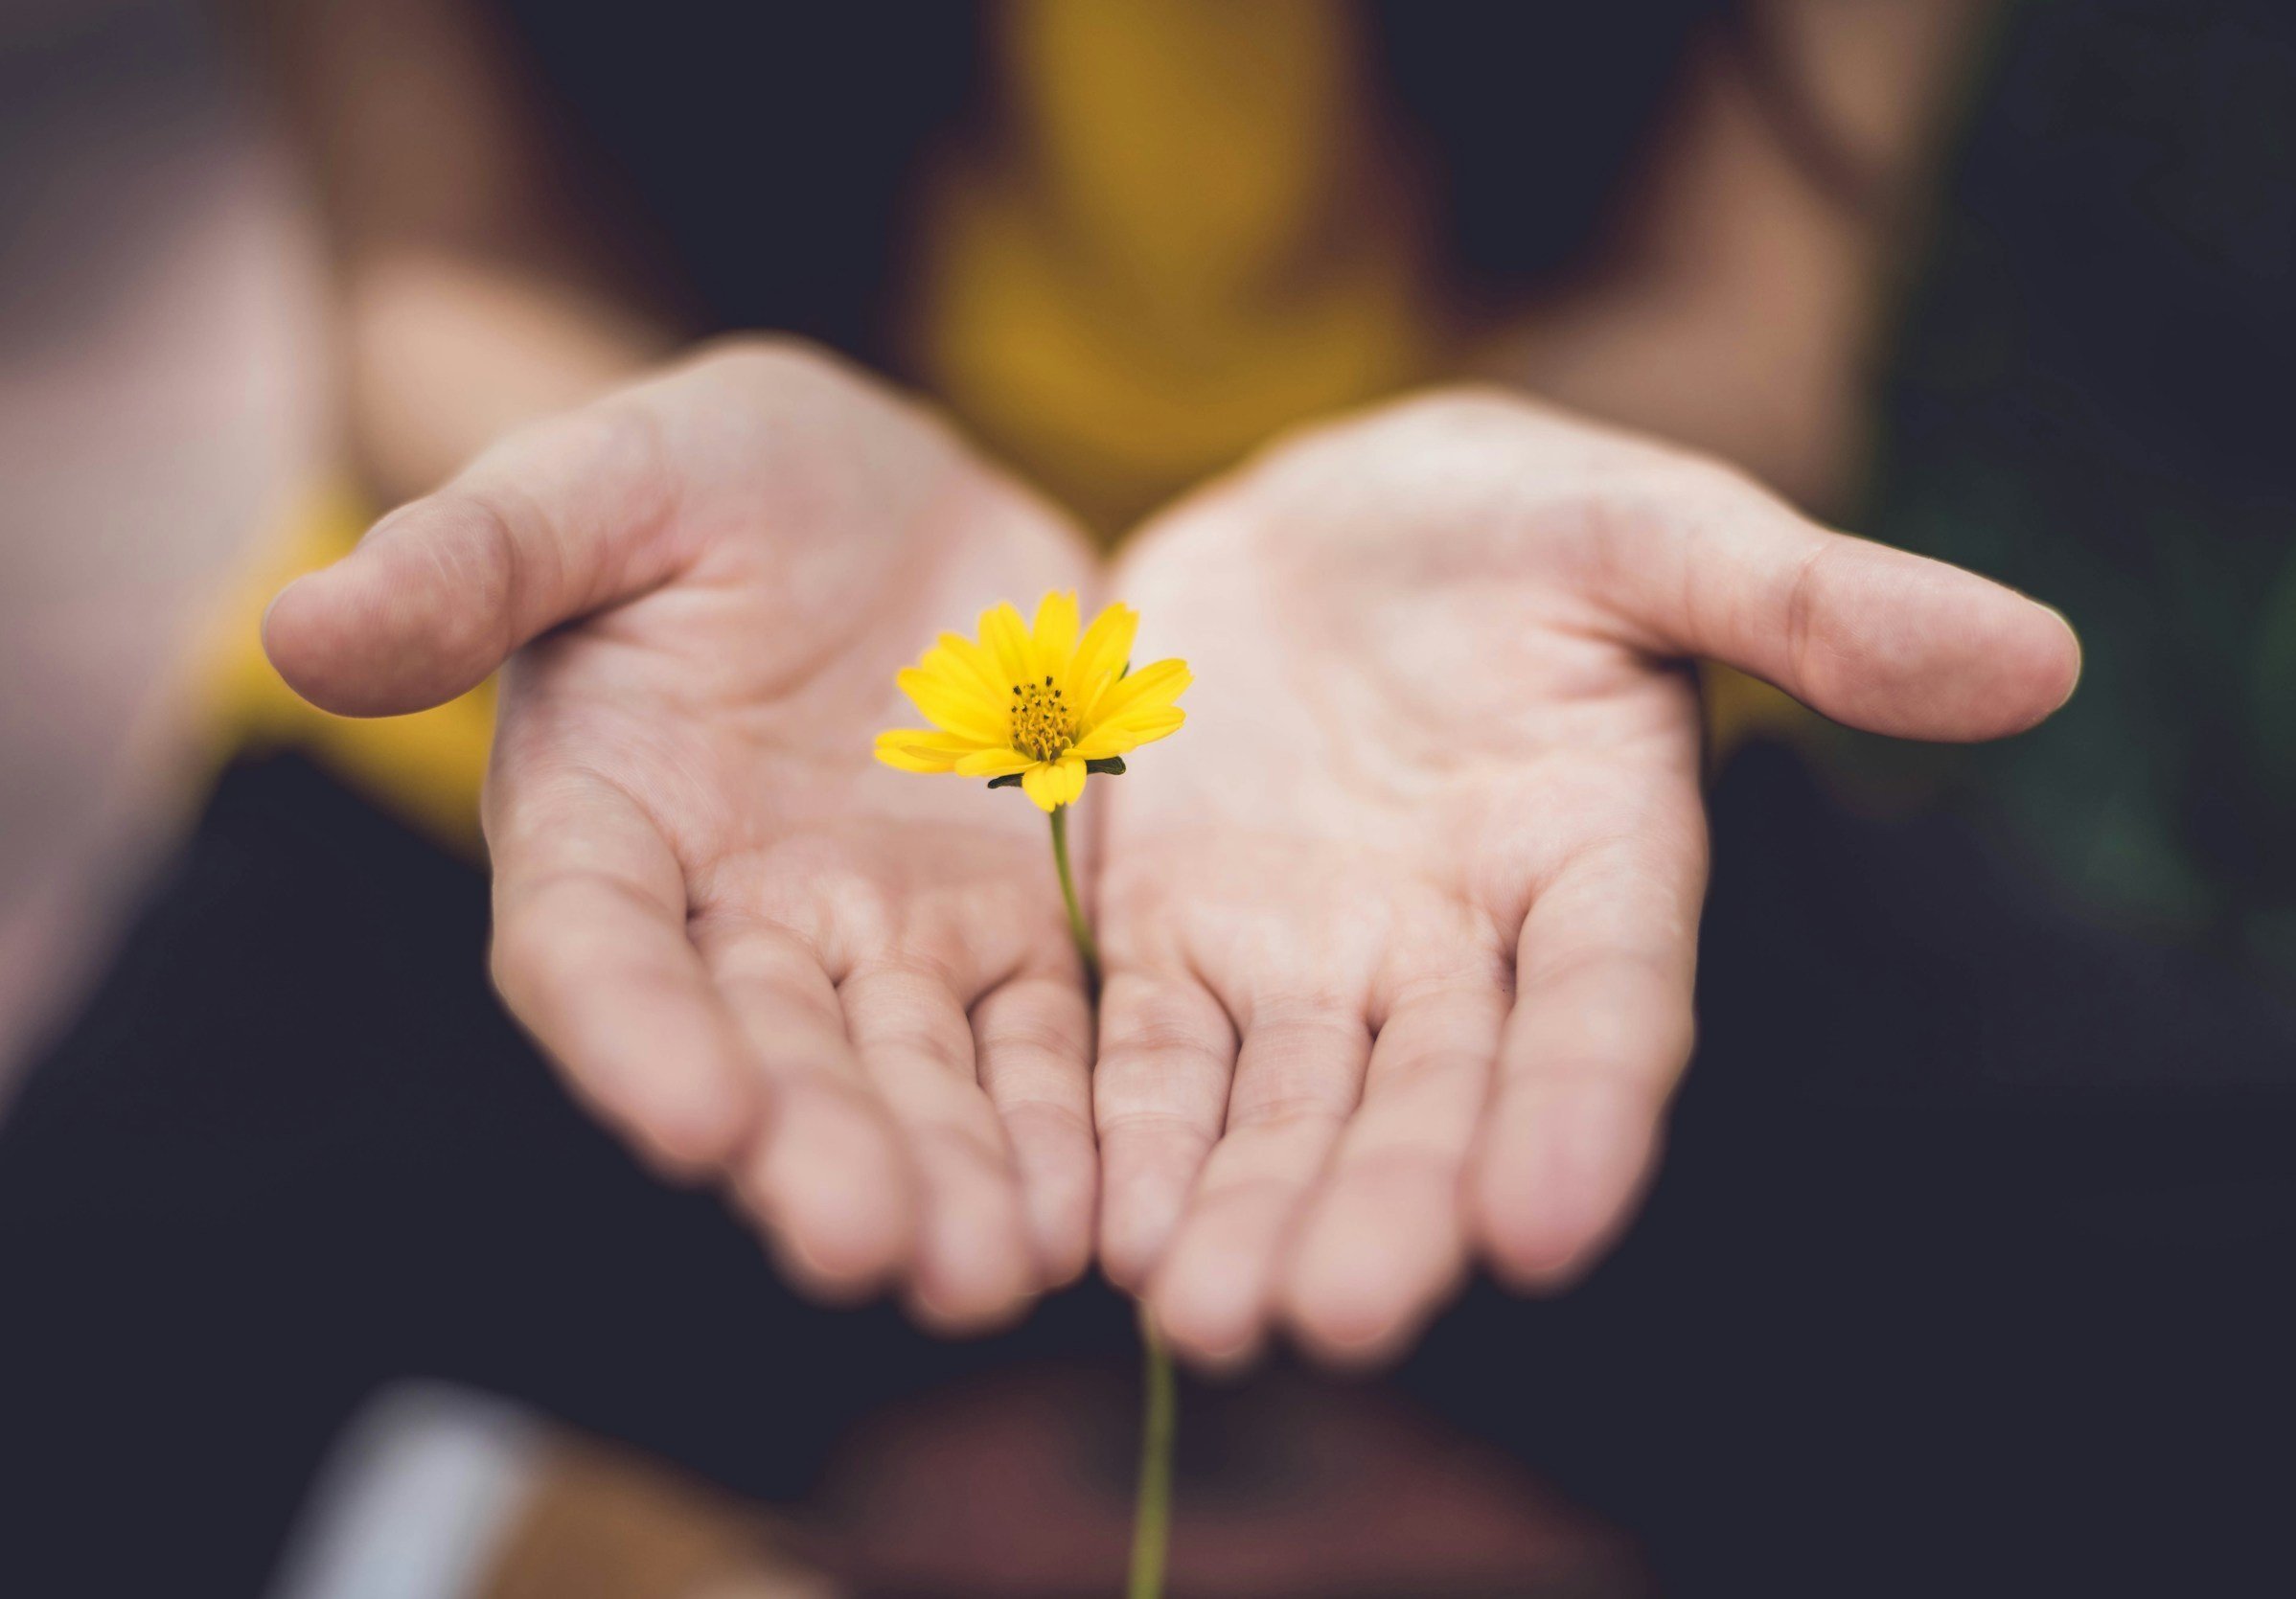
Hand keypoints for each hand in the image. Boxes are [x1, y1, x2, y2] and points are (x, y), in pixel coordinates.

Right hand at [265, 342, 1098, 1330]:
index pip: (595, 951)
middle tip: (874, 1250)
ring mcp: (880, 936)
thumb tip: (298, 625)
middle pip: (769, 1055)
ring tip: (997, 1271)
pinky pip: (1040, 1037)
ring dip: (953, 1176)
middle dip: (818, 1153)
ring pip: (914, 1076)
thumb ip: (474, 558)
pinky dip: (1066, 1120)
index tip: (695, 1121)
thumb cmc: (708, 475)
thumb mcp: (600, 480)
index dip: (635, 1037)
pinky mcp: (1009, 927)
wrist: (881, 491)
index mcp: (604, 823)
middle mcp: (734, 917)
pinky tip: (1102, 1205)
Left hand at [1091, 389, 2079, 1366]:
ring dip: (1247, 1212)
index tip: (1546, 1226)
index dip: (1583, 1110)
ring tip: (1203, 1318)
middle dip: (1388, 1207)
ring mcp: (1311, 959)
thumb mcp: (1648, 528)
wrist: (1320, 523)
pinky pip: (1150, 1054)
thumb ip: (1809, 601)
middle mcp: (1458, 949)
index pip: (1606, 1006)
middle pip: (1431, 1098)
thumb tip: (2039, 655)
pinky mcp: (1175, 941)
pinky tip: (1102, 1230)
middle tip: (1335, 1319)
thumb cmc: (1509, 519)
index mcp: (1597, 861)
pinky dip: (1130, 1136)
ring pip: (1286, 1109)